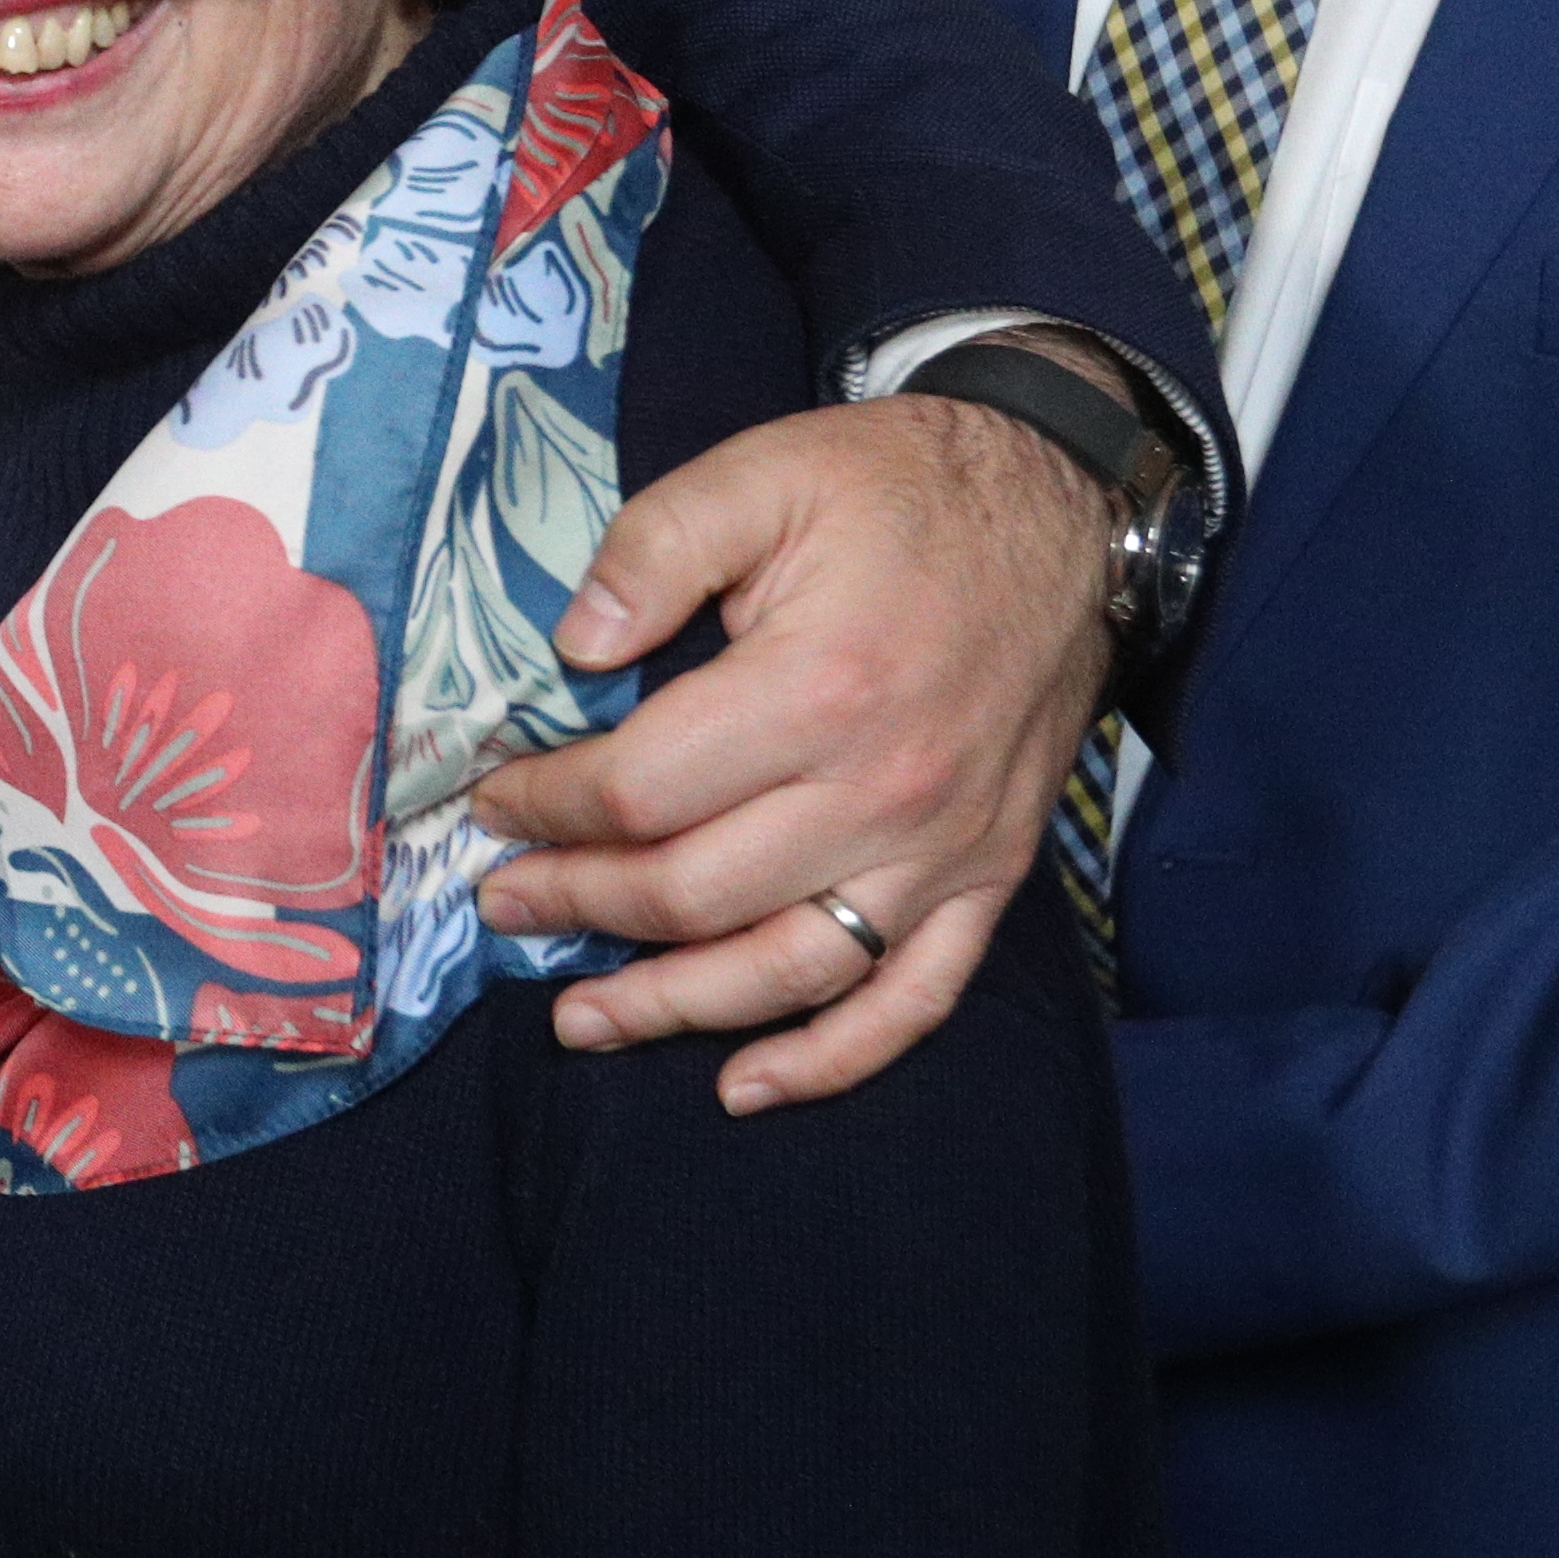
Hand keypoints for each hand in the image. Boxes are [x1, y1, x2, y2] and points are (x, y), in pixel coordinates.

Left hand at [468, 386, 1112, 1108]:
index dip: (549, 808)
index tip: (493, 802)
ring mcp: (944, 849)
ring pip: (789, 972)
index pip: (642, 792)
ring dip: (673, 1007)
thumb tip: (571, 647)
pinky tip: (744, 1085)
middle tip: (504, 901)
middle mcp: (884, 791)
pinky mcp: (989, 875)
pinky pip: (912, 1001)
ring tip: (579, 1018)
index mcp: (818, 688)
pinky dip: (831, 1062)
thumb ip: (654, 548)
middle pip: (697, 895)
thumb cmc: (901, 487)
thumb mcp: (761, 472)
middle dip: (579, 906)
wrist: (1066, 508)